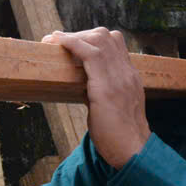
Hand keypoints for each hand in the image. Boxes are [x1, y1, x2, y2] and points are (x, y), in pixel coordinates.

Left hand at [43, 28, 149, 168]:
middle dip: (80, 34)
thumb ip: (105, 93)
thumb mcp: (115, 108)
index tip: (73, 44)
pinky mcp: (106, 87)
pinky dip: (70, 43)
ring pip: (98, 38)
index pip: (116, 44)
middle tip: (59, 43)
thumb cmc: (120, 137)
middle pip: (107, 36)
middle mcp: (127, 72)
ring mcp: (119, 77)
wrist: (133, 151)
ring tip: (52, 41)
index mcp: (130, 77)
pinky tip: (56, 43)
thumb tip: (86, 87)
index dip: (92, 39)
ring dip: (72, 36)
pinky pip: (89, 52)